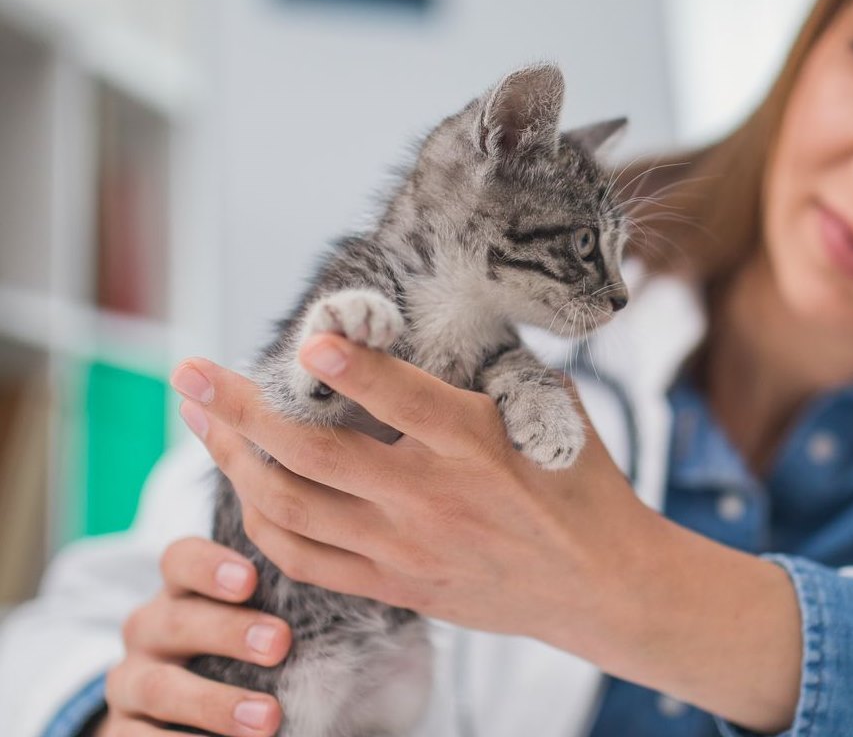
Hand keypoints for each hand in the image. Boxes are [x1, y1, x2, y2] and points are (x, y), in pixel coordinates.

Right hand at [98, 537, 290, 736]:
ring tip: (267, 719)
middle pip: (177, 621)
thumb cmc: (237, 653)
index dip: (210, 566)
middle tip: (280, 644)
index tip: (250, 580)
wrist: (179, 714)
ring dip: (214, 703)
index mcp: (180, 592)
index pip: (181, 561)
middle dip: (229, 632)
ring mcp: (129, 682)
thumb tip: (343, 603)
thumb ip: (276, 610)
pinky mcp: (122, 730)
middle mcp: (149, 630)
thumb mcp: (247, 623)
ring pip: (160, 687)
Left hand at [168, 335, 657, 642]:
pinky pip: (308, 560)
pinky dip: (266, 523)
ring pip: (294, 507)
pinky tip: (246, 490)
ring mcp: (408, 548)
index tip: (303, 339)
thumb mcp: (550, 411)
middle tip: (192, 372)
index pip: (399, 399)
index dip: (348, 366)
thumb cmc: (581, 485)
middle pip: (314, 453)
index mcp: (477, 443)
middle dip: (240, 409)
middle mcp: (432, 496)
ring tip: (202, 424)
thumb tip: (430, 326)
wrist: (600, 583)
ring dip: (235, 462)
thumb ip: (489, 371)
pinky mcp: (398, 585)